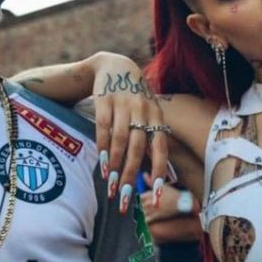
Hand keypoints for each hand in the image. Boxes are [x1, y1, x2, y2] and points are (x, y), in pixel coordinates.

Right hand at [89, 53, 169, 213]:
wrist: (115, 66)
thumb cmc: (135, 100)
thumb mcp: (148, 115)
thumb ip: (151, 142)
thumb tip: (159, 177)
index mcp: (157, 116)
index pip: (160, 146)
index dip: (159, 169)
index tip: (156, 191)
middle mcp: (142, 110)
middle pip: (137, 147)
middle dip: (130, 174)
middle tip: (124, 196)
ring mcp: (123, 104)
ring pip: (120, 140)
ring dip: (115, 164)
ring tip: (110, 184)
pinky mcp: (104, 100)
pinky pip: (103, 128)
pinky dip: (102, 147)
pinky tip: (101, 163)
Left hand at [140, 173, 184, 223]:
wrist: (181, 202)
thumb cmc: (173, 193)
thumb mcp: (162, 185)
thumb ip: (150, 181)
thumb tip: (144, 175)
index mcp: (150, 193)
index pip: (140, 197)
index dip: (142, 199)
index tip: (145, 200)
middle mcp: (150, 201)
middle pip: (140, 205)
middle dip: (143, 206)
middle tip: (147, 207)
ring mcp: (153, 209)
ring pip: (142, 213)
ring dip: (144, 213)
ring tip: (149, 213)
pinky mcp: (156, 216)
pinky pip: (146, 220)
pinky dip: (146, 220)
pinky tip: (149, 219)